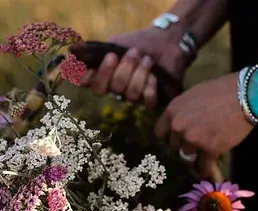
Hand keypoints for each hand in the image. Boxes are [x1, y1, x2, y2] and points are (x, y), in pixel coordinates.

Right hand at [70, 26, 189, 107]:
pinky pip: (147, 101)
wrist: (166, 41)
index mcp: (105, 77)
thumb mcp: (115, 44)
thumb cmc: (139, 43)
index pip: (91, 85)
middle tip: (134, 53)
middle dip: (124, 70)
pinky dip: (150, 87)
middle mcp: (117, 90)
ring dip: (140, 74)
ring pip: (131, 95)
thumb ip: (95, 51)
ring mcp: (133, 96)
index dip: (98, 76)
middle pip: (113, 89)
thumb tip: (71, 52)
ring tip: (148, 59)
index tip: (111, 58)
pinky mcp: (151, 99)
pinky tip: (154, 76)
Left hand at [155, 73, 253, 175]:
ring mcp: (192, 139)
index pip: (160, 133)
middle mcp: (178, 127)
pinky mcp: (209, 149)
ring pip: (186, 158)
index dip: (169, 137)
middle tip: (194, 146)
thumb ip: (180, 112)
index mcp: (172, 111)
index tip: (176, 139)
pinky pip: (202, 166)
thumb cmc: (218, 91)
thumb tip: (175, 124)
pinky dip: (204, 169)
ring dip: (194, 158)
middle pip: (173, 147)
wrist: (243, 95)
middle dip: (182, 147)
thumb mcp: (191, 96)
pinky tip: (206, 169)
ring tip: (201, 156)